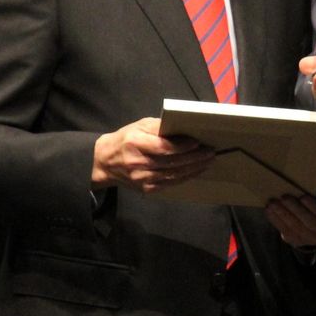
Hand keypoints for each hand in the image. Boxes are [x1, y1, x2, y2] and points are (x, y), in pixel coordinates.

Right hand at [92, 117, 214, 192]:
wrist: (106, 162)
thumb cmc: (125, 139)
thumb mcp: (139, 126)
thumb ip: (160, 127)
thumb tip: (182, 128)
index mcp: (135, 143)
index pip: (163, 147)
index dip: (182, 146)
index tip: (197, 142)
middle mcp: (138, 163)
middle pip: (172, 162)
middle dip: (194, 157)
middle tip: (210, 152)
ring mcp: (142, 178)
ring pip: (173, 175)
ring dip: (194, 168)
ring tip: (208, 161)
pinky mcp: (146, 189)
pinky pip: (170, 184)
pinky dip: (185, 177)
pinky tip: (196, 171)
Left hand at [266, 189, 315, 250]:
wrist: (313, 212)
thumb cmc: (315, 196)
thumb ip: (312, 188)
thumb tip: (297, 179)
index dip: (315, 206)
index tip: (303, 196)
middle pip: (311, 223)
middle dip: (296, 210)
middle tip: (283, 197)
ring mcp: (314, 239)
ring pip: (298, 229)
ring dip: (283, 215)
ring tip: (273, 203)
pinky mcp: (299, 242)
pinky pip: (287, 233)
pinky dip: (276, 221)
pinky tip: (269, 211)